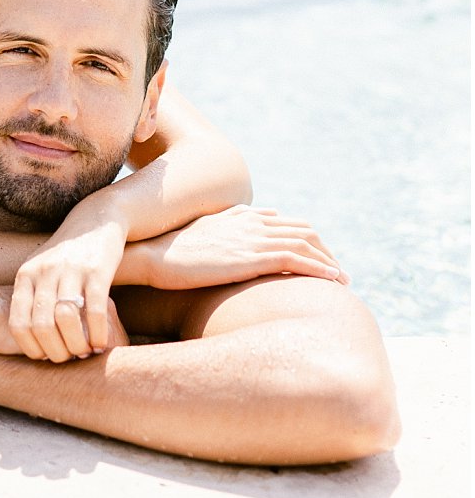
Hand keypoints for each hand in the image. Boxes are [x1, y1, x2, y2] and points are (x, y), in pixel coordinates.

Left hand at [9, 197, 128, 361]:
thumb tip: (31, 345)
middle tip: (70, 359)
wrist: (96, 219)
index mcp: (26, 274)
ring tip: (85, 353)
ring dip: (77, 345)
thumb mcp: (40, 271)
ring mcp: (70, 269)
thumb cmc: (66, 255)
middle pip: (41, 326)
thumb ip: (32, 301)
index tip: (46, 358)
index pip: (19, 323)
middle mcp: (44, 271)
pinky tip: (101, 343)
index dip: (31, 349)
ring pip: (66, 319)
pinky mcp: (96, 270)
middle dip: (56, 352)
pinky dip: (97, 333)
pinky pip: (94, 309)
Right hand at [138, 205, 348, 290]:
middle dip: (325, 250)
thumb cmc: (172, 252)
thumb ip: (224, 234)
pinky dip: (320, 268)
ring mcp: (252, 237)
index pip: (286, 222)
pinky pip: (296, 259)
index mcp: (241, 216)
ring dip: (329, 261)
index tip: (319, 258)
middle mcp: (251, 222)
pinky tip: (333, 281)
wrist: (153, 255)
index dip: (308, 240)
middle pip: (303, 230)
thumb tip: (238, 240)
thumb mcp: (202, 236)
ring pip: (305, 243)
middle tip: (338, 272)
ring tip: (343, 280)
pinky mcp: (251, 257)